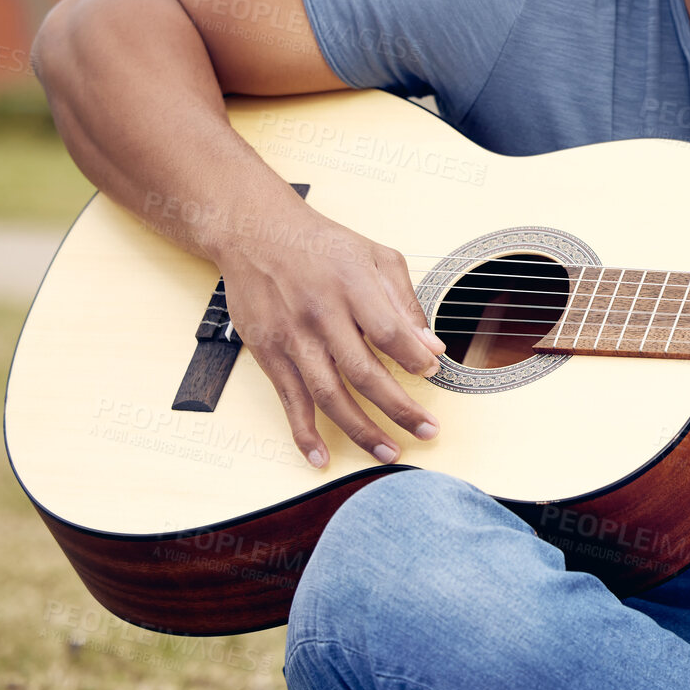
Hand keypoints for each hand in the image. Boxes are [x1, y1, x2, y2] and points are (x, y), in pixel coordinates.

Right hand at [212, 196, 445, 468]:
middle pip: (363, 372)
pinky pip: (289, 401)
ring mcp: (292, 337)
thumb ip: (405, 302)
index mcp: (352, 285)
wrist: (255, 233)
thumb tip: (431, 346)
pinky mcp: (269, 353)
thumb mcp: (375, 256)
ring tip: (389, 452)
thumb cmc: (321, 244)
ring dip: (361, 430)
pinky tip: (321, 457)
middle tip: (428, 430)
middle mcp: (320, 313)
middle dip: (399, 408)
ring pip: (328, 395)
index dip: (414, 357)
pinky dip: (304, 433)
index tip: (434, 373)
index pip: (389, 331)